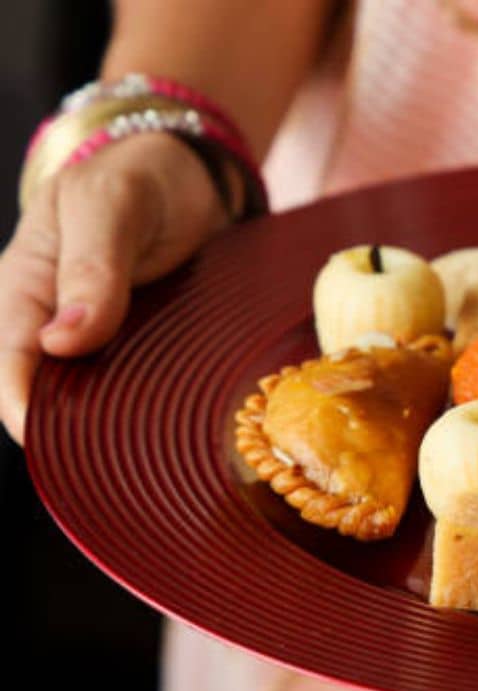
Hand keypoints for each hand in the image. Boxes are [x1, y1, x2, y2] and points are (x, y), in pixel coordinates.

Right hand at [0, 132, 226, 443]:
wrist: (191, 173)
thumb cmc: (137, 178)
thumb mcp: (111, 205)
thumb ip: (91, 267)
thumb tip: (60, 343)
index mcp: (26, 285)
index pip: (9, 360)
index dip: (21, 406)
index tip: (45, 442)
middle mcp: (57, 319)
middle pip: (49, 389)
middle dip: (69, 426)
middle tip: (108, 460)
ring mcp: (103, 335)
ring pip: (96, 393)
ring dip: (117, 420)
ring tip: (147, 449)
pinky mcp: (147, 344)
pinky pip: (142, 382)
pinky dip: (154, 402)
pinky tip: (180, 422)